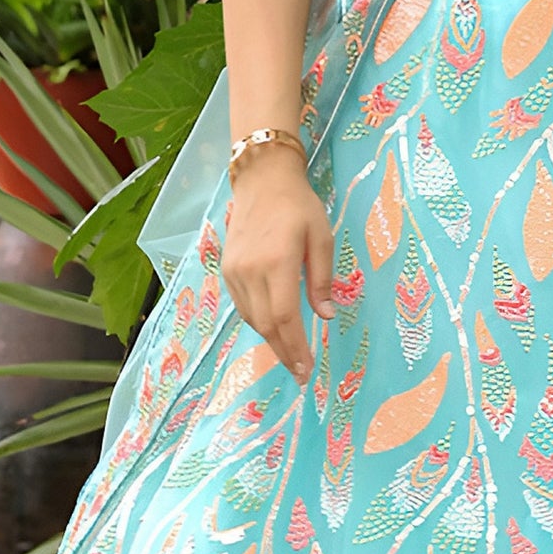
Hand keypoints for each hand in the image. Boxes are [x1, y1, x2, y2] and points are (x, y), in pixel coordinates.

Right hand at [221, 145, 333, 382]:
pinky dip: (259, 322)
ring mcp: (235, 271)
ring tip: (291, 355)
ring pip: (252, 318)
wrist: (261, 180)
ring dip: (272, 340)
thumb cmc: (299, 206)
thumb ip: (323, 279)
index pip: (285, 317)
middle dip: (284, 352)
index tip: (307, 367)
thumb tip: (325, 315)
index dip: (296, 346)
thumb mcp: (322, 237)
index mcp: (278, 262)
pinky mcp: (227, 270)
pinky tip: (274, 329)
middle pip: (266, 324)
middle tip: (301, 373)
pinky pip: (242, 306)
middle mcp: (251, 271)